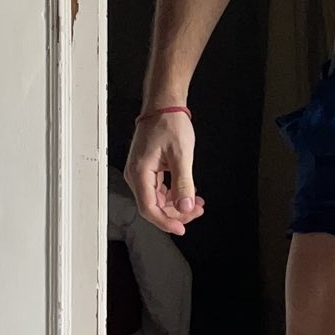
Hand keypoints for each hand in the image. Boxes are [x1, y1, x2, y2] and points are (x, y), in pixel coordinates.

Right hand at [125, 110, 205, 234]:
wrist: (164, 105)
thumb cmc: (169, 123)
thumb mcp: (181, 155)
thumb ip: (183, 183)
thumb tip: (185, 206)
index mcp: (140, 173)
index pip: (149, 208)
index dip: (165, 221)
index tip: (181, 228)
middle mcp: (136, 175)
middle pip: (154, 206)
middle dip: (176, 213)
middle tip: (197, 211)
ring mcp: (141, 172)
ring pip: (158, 199)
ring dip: (177, 204)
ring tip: (197, 203)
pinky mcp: (148, 169)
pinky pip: (159, 189)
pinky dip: (174, 194)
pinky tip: (189, 194)